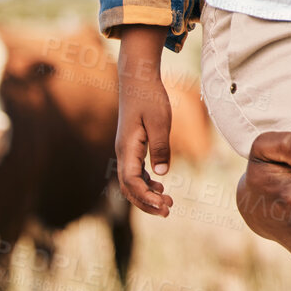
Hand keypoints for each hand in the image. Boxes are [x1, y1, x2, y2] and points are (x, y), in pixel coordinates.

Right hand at [115, 25, 172, 215]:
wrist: (138, 80)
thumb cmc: (149, 98)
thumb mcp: (159, 121)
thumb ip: (161, 146)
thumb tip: (161, 173)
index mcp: (126, 148)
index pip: (130, 181)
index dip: (145, 197)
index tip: (163, 205)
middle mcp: (122, 152)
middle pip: (128, 187)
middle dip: (146, 203)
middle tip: (168, 211)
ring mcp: (125, 150)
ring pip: (131, 182)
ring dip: (146, 195)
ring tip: (167, 203)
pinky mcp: (131, 147)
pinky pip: (135, 172)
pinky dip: (146, 183)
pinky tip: (160, 188)